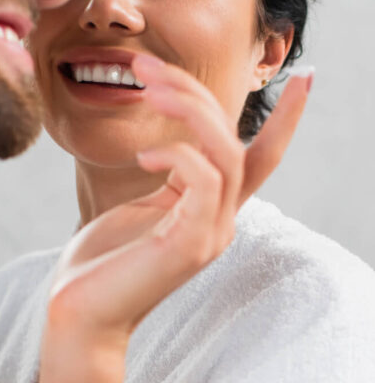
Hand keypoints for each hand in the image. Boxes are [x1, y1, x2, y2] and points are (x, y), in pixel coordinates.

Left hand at [47, 58, 312, 352]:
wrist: (77, 314)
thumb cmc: (98, 265)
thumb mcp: (137, 211)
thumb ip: (165, 183)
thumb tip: (165, 149)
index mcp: (209, 212)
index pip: (260, 160)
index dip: (285, 119)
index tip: (304, 75)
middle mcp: (219, 223)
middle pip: (233, 142)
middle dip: (194, 94)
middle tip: (147, 68)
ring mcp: (209, 235)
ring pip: (226, 154)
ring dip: (187, 111)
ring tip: (145, 89)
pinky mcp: (189, 244)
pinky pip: (204, 179)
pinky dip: (177, 155)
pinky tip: (143, 159)